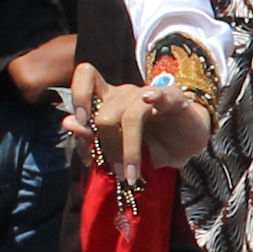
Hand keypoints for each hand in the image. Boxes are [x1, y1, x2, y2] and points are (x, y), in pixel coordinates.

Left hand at [65, 63, 209, 173]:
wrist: (184, 144)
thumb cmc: (148, 143)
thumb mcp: (117, 147)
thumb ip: (92, 135)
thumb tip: (67, 123)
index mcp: (108, 100)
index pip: (86, 76)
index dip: (79, 94)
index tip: (80, 121)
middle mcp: (125, 94)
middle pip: (105, 112)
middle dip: (107, 146)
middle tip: (115, 170)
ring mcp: (149, 95)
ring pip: (130, 116)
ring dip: (129, 150)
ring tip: (130, 174)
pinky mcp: (174, 99)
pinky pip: (162, 94)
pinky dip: (155, 95)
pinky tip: (150, 100)